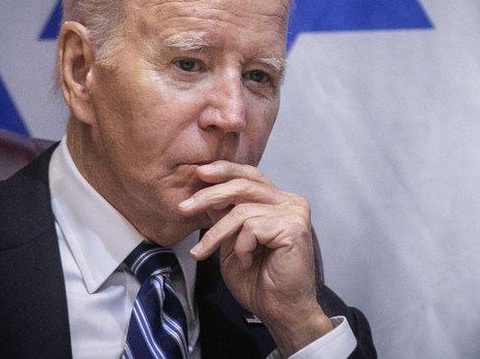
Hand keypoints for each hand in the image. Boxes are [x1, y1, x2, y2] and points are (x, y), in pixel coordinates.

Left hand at [179, 161, 332, 355]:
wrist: (280, 310)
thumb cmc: (259, 280)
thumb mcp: (233, 242)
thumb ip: (226, 217)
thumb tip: (206, 193)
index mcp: (279, 201)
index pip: (251, 176)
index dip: (225, 170)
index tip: (199, 173)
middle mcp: (291, 202)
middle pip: (245, 185)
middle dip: (210, 195)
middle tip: (184, 208)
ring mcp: (295, 213)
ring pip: (242, 209)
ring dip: (216, 234)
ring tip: (203, 253)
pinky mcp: (294, 227)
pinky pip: (252, 227)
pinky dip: (241, 247)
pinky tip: (246, 262)